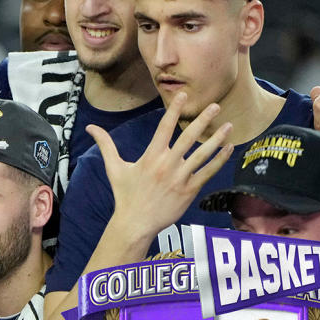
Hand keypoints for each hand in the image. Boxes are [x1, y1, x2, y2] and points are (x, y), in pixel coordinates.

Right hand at [86, 92, 233, 240]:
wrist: (135, 223)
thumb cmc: (125, 195)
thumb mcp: (114, 168)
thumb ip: (106, 145)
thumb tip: (90, 128)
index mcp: (151, 156)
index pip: (165, 127)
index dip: (174, 110)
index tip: (183, 95)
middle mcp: (167, 164)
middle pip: (188, 137)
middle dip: (203, 120)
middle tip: (216, 106)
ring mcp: (180, 178)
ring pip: (203, 154)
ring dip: (217, 139)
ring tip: (228, 126)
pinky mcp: (189, 191)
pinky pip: (208, 172)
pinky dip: (219, 160)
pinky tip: (228, 149)